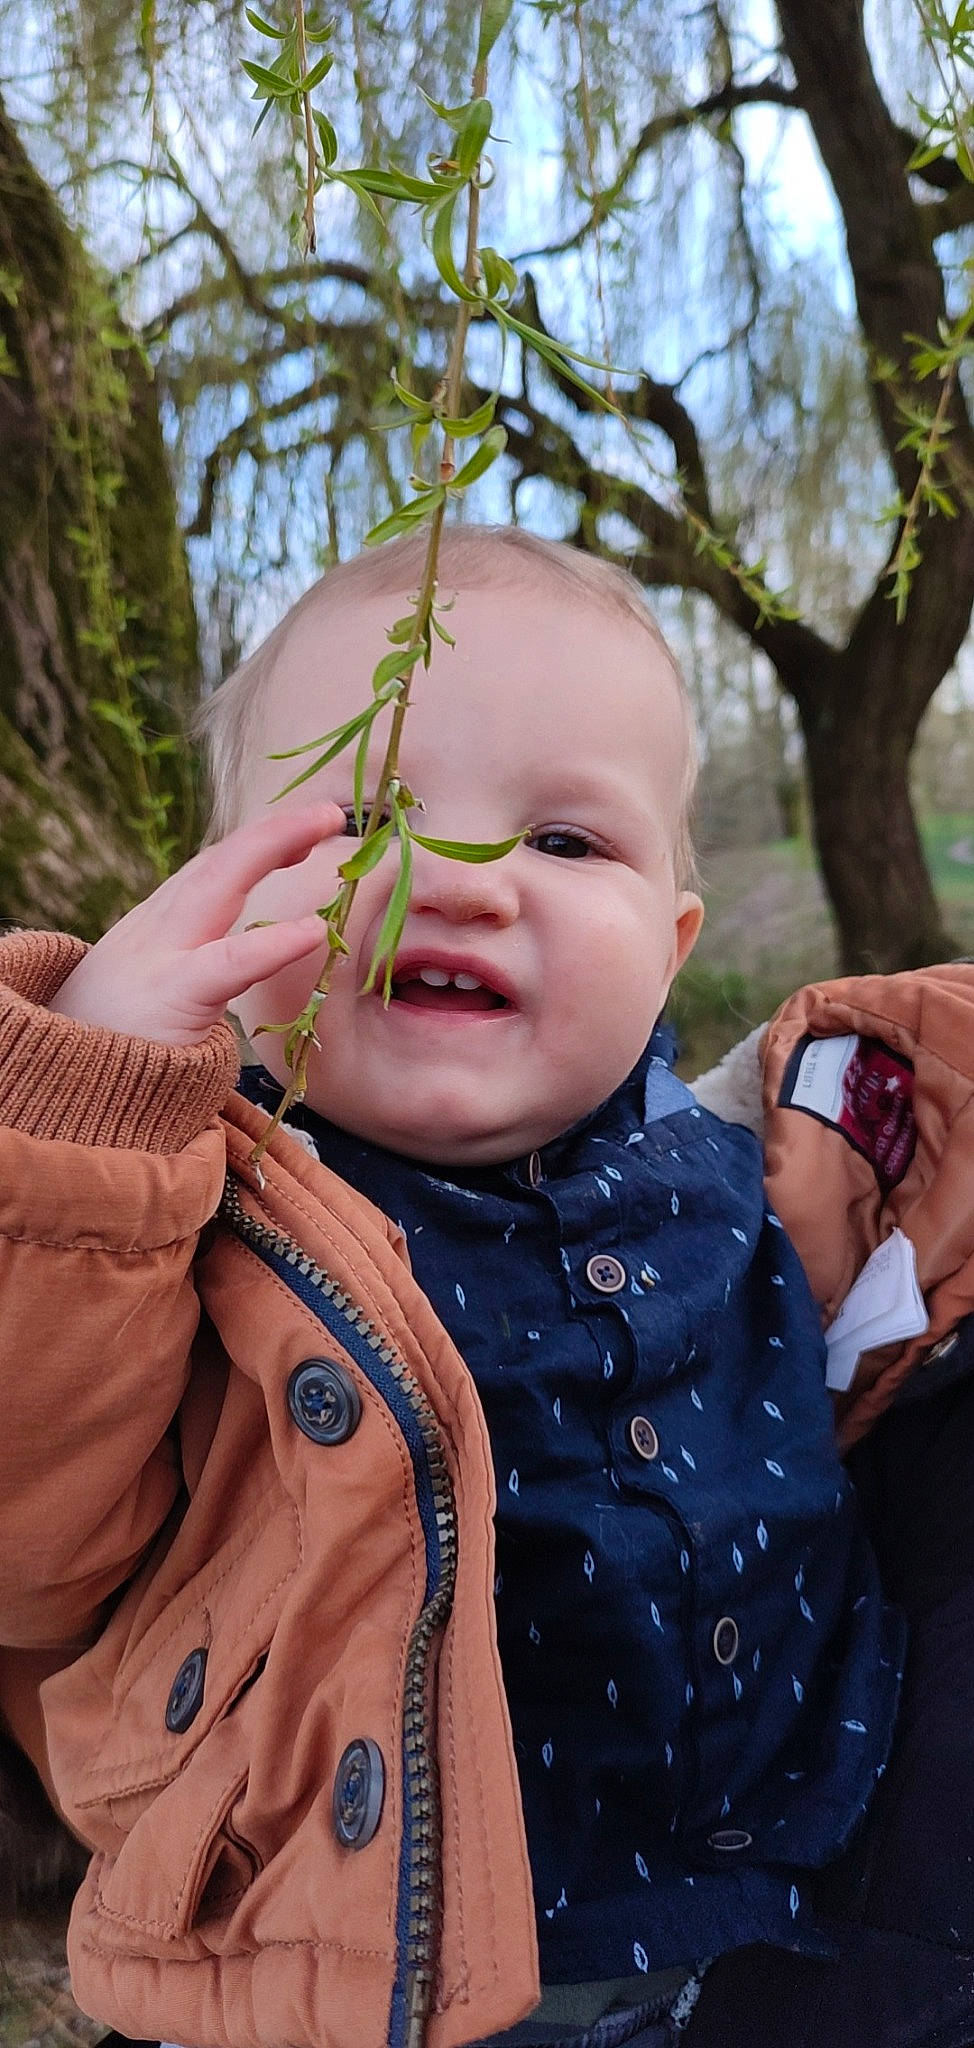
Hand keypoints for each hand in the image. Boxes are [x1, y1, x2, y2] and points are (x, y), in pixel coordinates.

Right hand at [48, 804, 344, 1043]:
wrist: (57, 1083)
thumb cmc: (111, 1046)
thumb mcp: (147, 990)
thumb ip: (188, 964)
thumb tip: (236, 955)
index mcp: (154, 929)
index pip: (208, 872)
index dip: (257, 845)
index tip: (305, 831)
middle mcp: (155, 928)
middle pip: (217, 862)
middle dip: (273, 829)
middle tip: (329, 812)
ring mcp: (160, 957)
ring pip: (217, 883)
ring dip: (272, 845)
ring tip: (323, 824)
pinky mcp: (172, 998)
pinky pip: (228, 965)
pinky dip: (273, 944)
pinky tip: (313, 930)